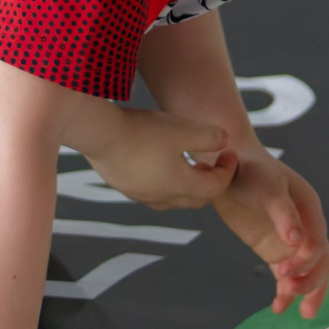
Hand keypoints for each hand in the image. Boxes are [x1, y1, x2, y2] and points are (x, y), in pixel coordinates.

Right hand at [75, 106, 229, 210]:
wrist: (100, 134)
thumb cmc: (143, 132)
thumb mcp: (182, 129)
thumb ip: (208, 137)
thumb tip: (225, 140)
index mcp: (181, 186)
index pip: (215, 188)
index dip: (227, 171)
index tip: (229, 152)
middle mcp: (161, 198)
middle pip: (195, 199)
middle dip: (209, 183)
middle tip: (213, 163)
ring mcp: (141, 195)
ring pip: (172, 199)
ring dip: (186, 186)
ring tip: (188, 164)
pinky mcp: (124, 187)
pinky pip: (152, 193)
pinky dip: (165, 184)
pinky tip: (159, 164)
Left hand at [209, 152, 328, 317]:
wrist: (228, 167)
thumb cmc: (251, 171)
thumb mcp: (267, 188)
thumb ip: (282, 214)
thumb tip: (297, 241)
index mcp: (310, 208)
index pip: (318, 243)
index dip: (306, 261)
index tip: (284, 272)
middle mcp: (306, 226)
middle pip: (321, 261)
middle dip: (311, 281)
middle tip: (291, 293)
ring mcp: (291, 241)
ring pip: (309, 273)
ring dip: (305, 292)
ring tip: (296, 312)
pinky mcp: (275, 250)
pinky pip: (287, 276)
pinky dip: (285, 293)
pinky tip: (278, 308)